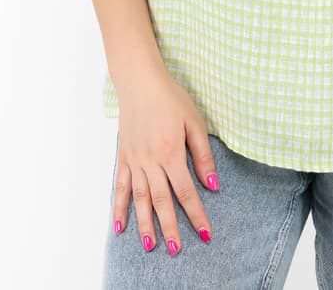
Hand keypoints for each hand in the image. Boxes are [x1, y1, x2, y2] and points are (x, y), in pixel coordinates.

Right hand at [112, 70, 220, 254]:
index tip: (206, 233)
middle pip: (161, 201)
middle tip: (176, 250)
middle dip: (170, 227)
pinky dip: (120, 208)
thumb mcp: (194, 121)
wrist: (140, 82)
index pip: (186, 191)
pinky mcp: (123, 157)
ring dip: (145, 224)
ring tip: (151, 246)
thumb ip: (203, 155)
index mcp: (171, 153)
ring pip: (140, 199)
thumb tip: (213, 184)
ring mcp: (134, 160)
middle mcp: (151, 161)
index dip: (196, 214)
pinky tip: (120, 226)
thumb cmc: (171, 99)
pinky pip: (121, 187)